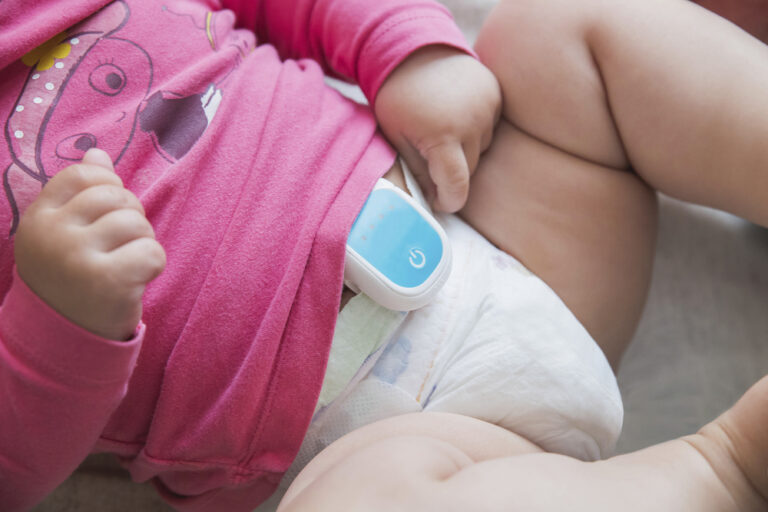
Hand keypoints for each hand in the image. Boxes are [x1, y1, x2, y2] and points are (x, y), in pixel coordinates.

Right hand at [14, 149, 165, 339]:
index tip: (108, 216)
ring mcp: (77, 258)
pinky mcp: (108, 281)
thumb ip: (80, 192)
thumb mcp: (65, 233)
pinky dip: (154, 264)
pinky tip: (137, 280)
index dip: (109, 188)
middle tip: (121, 246)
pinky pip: (152, 252)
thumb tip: (98, 152)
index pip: (84, 174)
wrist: (68, 340)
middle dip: (131, 216)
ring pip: (137, 222)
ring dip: (143, 241)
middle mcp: (52, 235)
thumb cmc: (73, 278)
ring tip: (127, 263)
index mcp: (38, 219)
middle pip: (116, 196)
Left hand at [374, 45, 500, 211]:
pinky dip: (475, 130)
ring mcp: (487, 107)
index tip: (439, 202)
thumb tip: (433, 201)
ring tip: (441, 130)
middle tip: (429, 157)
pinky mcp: (496, 95)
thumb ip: (417, 172)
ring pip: (482, 149)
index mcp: (442, 135)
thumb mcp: (397, 139)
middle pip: (470, 169)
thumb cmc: (397, 99)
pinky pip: (491, 128)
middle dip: (451, 172)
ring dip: (465, 150)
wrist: (413, 50)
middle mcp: (471, 122)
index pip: (457, 186)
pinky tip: (455, 117)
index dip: (450, 201)